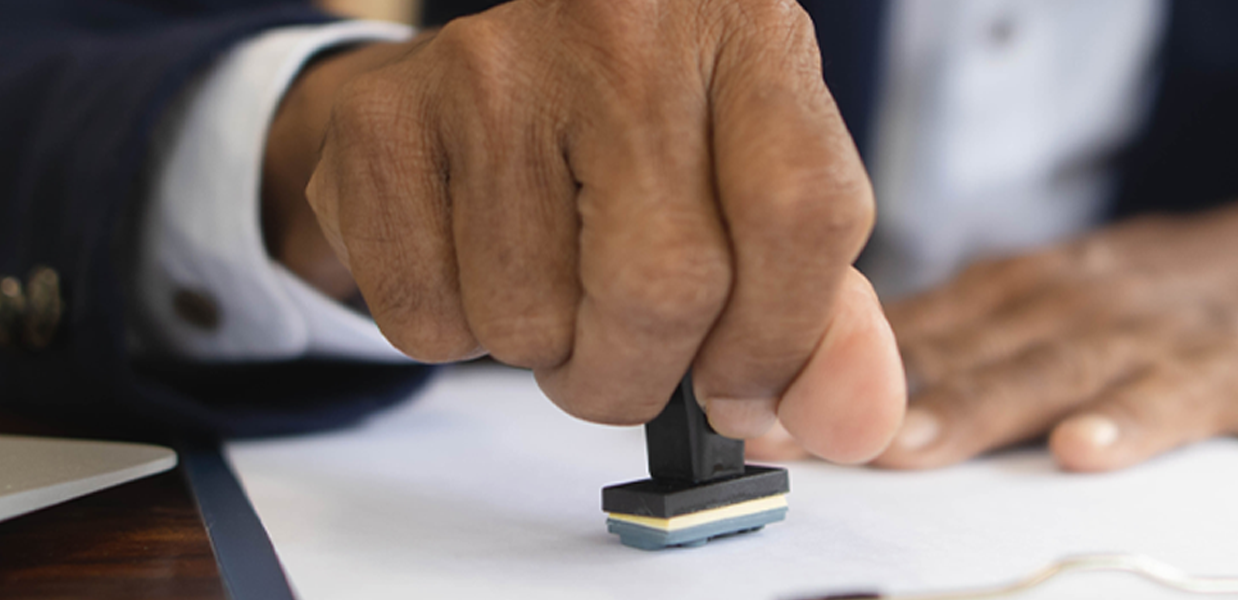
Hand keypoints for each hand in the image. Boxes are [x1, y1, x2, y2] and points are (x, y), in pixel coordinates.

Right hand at [261, 0, 904, 462]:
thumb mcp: (764, 196)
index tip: (743, 383)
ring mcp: (491, 67)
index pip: (800, 213)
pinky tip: (479, 254)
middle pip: (664, 288)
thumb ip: (829, 318)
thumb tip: (852, 427)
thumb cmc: (650, 144)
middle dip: (646, 376)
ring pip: (533, 323)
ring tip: (554, 279)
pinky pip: (430, 322)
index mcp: (747, 30)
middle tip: (632, 354)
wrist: (493, 73)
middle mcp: (623, 28)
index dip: (779, 340)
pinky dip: (458, 336)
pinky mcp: (386, 122)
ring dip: (549, 355)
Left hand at [748, 201, 1237, 469]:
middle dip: (866, 396)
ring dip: (972, 410)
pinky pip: (1169, 398)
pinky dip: (1127, 422)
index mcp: (1015, 289)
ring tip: (906, 447)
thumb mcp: (1050, 294)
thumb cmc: (1158, 291)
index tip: (749, 403)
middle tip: (791, 432)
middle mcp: (1062, 301)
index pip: (906, 331)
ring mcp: (1137, 334)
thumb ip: (961, 336)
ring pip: (1044, 372)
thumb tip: (839, 372)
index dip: (822, 368)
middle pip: (956, 353)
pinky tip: (1084, 450)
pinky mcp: (1218, 370)